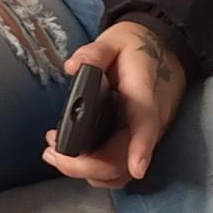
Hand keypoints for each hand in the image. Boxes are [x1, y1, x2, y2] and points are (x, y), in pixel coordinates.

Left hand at [42, 20, 186, 187]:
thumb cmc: (136, 47)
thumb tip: (72, 67)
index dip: (141, 147)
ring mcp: (145, 137)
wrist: (161, 50)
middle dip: (87, 166)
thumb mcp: (115, 41)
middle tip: (51, 152)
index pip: (145, 124)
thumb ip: (94, 53)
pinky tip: (73, 152)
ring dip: (88, 171)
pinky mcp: (136, 143)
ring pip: (121, 172)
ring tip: (55, 152)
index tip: (137, 168)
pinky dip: (94, 168)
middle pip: (125, 160)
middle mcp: (150, 123)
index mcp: (144, 95)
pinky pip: (118, 166)